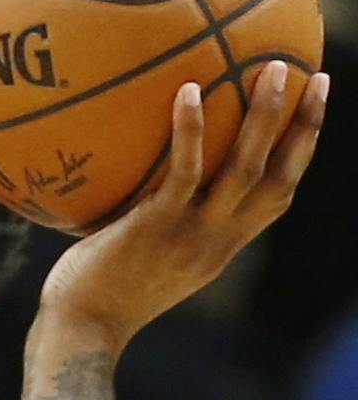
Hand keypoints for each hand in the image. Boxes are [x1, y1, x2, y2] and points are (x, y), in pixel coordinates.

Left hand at [39, 63, 329, 352]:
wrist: (82, 332)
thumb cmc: (99, 290)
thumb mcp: (144, 254)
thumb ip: (157, 219)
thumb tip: (137, 173)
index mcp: (223, 244)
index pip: (277, 195)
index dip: (301, 155)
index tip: (313, 111)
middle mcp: (220, 239)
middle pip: (279, 177)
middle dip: (305, 127)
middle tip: (317, 77)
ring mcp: (193, 233)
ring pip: (245, 167)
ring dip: (264, 116)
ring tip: (270, 67)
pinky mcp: (157, 227)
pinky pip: (182, 172)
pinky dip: (190, 130)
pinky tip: (189, 90)